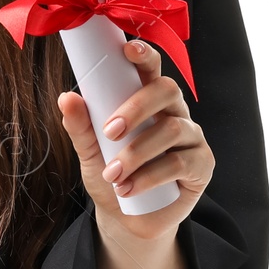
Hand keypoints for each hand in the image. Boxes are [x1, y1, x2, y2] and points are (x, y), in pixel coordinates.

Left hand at [57, 40, 212, 246]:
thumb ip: (80, 126)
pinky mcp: (202, 165)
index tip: (127, 49)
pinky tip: (129, 189)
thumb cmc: (111, 175)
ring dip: (137, 152)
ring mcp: (191, 137)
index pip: (151, 68)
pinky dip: (150, 176)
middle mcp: (174, 112)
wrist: (126, 220)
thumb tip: (66, 98)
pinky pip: (181, 163)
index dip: (144, 54)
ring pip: (172, 129)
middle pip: (167, 90)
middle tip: (109, 131)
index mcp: (148, 99)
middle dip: (136, 107)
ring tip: (113, 174)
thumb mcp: (90, 152)